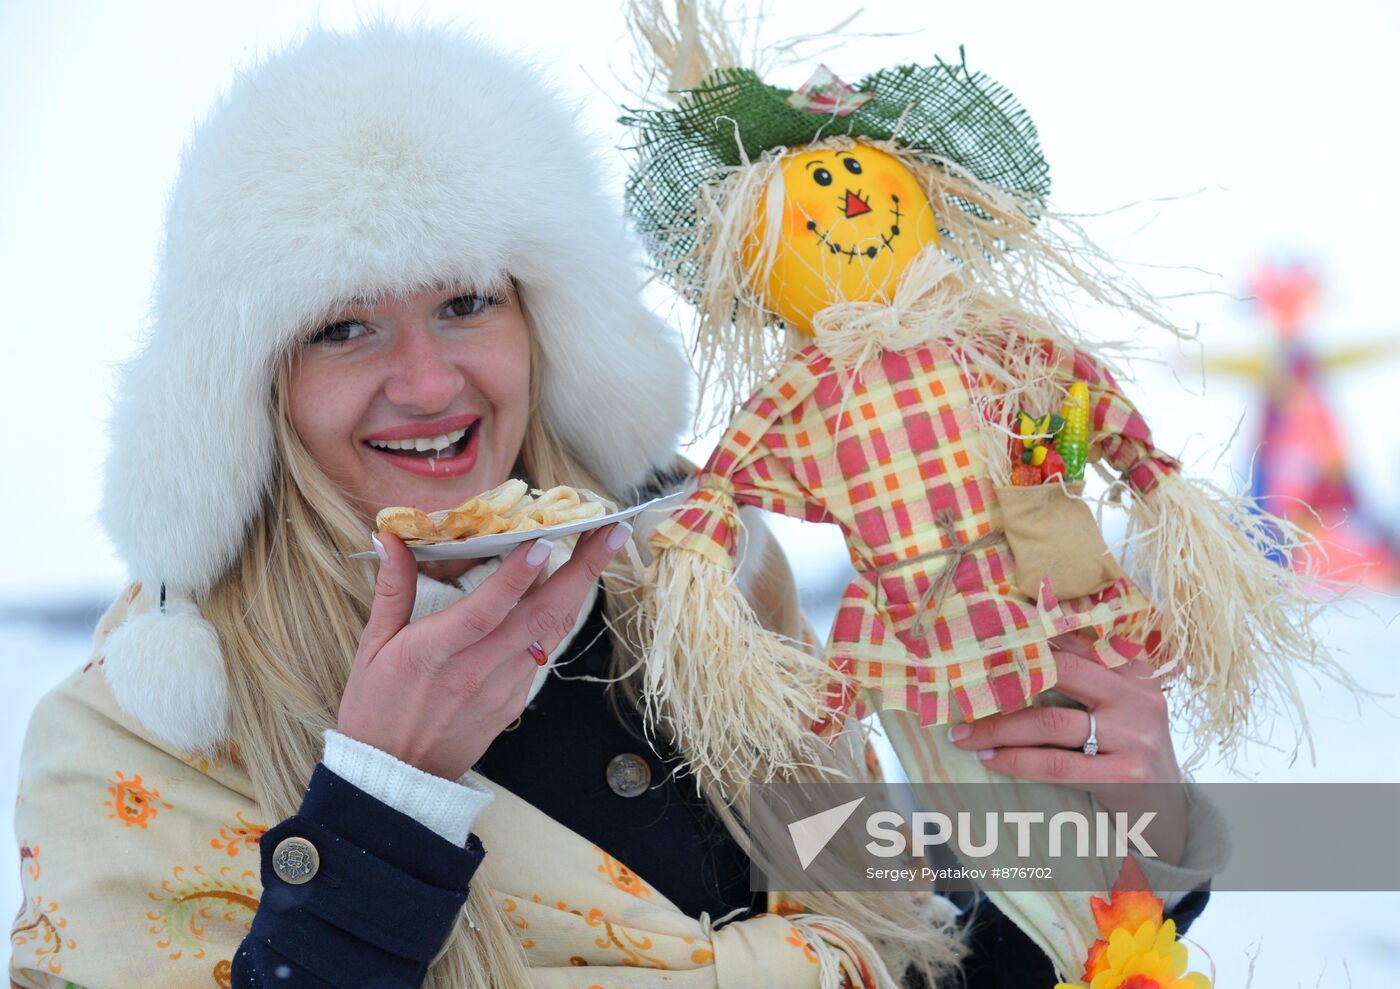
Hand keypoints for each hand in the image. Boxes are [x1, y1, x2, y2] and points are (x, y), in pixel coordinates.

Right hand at [337, 522, 630, 779]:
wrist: (396, 778)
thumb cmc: (377, 708)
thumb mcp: (372, 646)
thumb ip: (391, 589)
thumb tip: (389, 537)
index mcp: (435, 653)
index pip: (486, 610)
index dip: (516, 576)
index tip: (544, 540)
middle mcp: (477, 670)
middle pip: (540, 615)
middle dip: (581, 569)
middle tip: (609, 531)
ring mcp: (502, 688)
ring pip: (551, 631)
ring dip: (580, 587)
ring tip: (602, 547)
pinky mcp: (515, 701)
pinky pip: (543, 651)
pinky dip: (558, 615)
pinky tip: (568, 587)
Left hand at [948, 633, 1187, 864]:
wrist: (1170, 814)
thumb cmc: (1130, 752)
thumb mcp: (1119, 708)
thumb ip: (1085, 679)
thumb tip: (1016, 654)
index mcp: (1134, 672)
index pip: (1075, 643)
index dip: (1028, 640)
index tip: (983, 643)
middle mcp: (1138, 698)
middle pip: (1061, 671)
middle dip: (1006, 680)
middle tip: (964, 688)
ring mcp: (1135, 737)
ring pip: (1050, 722)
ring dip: (998, 729)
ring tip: (965, 736)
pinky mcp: (1126, 776)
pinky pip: (1056, 764)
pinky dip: (1016, 761)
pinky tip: (991, 760)